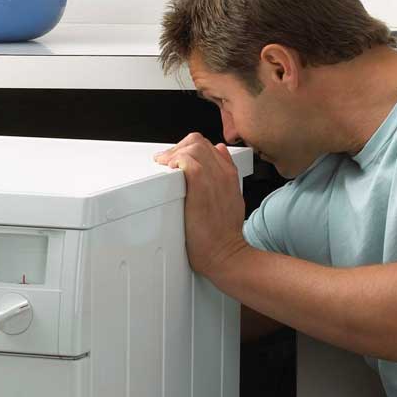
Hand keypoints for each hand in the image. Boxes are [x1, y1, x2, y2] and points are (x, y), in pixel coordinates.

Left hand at [154, 133, 247, 278]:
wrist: (226, 254)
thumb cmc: (224, 237)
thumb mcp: (232, 201)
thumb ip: (225, 178)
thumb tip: (219, 155)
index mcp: (229, 176)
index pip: (209, 146)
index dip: (189, 149)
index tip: (176, 160)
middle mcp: (223, 173)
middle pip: (199, 142)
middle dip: (178, 148)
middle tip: (165, 162)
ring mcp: (214, 179)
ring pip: (193, 146)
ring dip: (174, 153)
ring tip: (164, 166)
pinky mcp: (202, 188)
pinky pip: (188, 160)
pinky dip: (175, 161)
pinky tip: (168, 171)